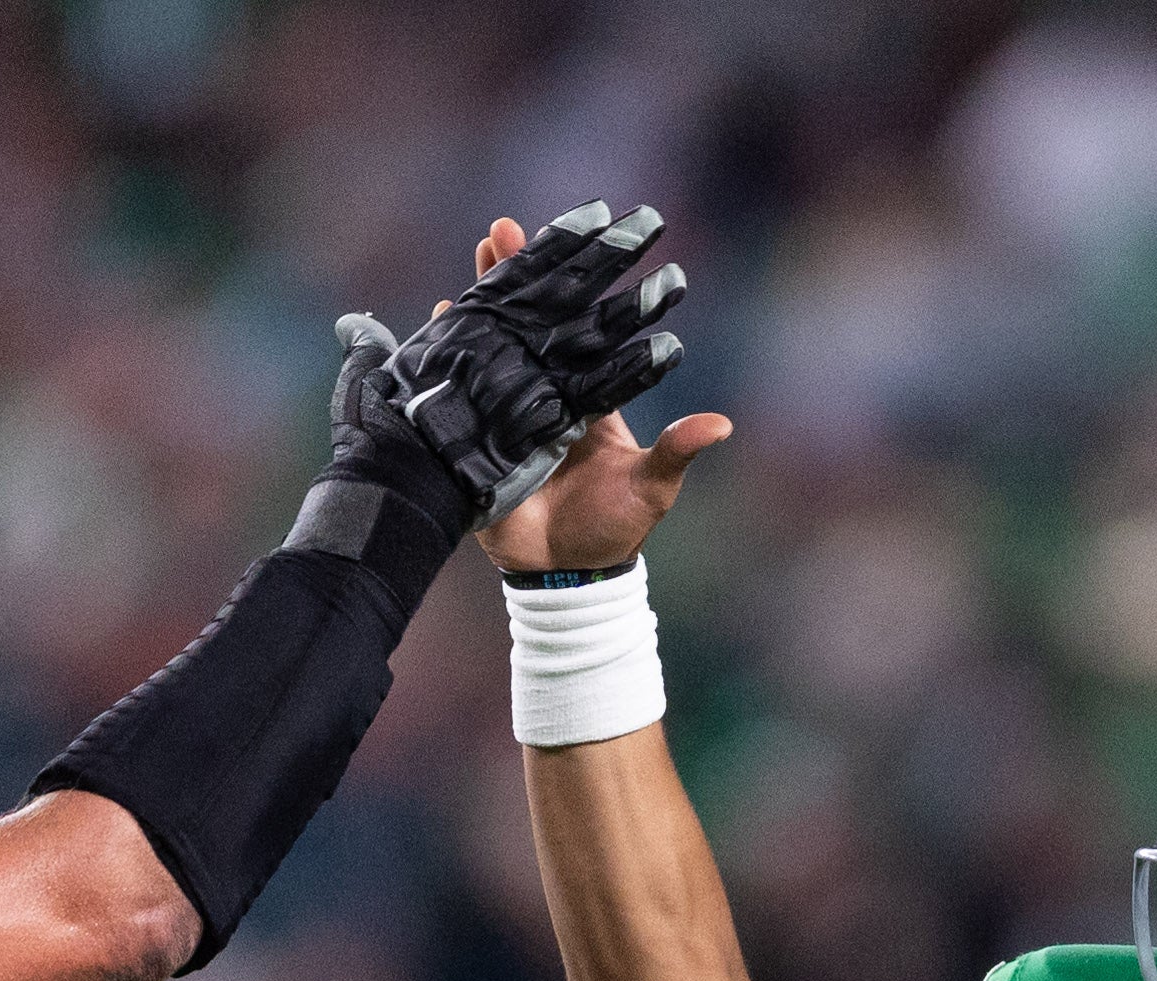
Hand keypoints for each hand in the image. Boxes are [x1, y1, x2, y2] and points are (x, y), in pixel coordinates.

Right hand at [328, 200, 691, 532]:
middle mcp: (546, 393)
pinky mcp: (478, 441)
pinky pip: (456, 395)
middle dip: (513, 277)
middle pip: (528, 323)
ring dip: (475, 308)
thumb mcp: (651, 489)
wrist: (566, 577)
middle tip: (498, 228)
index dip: (572, 286)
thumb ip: (676, 453)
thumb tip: (721, 425)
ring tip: (463, 269)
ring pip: (489, 348)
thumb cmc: (616, 529)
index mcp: (587, 394)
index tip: (572, 240)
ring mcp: (508, 413)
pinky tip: (434, 326)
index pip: (578, 327)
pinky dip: (442, 363)